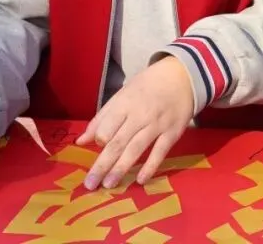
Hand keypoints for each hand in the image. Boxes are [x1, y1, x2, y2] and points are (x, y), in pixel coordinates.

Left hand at [76, 56, 193, 190]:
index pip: (107, 126)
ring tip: (108, 185)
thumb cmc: (146, 86)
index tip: (95, 147)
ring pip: (135, 149)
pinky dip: (150, 167)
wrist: (180, 77)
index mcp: (124, 103)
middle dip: (102, 164)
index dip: (99, 139)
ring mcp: (157, 125)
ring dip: (121, 169)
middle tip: (90, 184)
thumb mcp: (122, 95)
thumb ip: (102, 118)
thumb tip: (81, 141)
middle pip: (118, 142)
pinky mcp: (172, 133)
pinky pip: (159, 153)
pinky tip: (140, 181)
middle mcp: (139, 115)